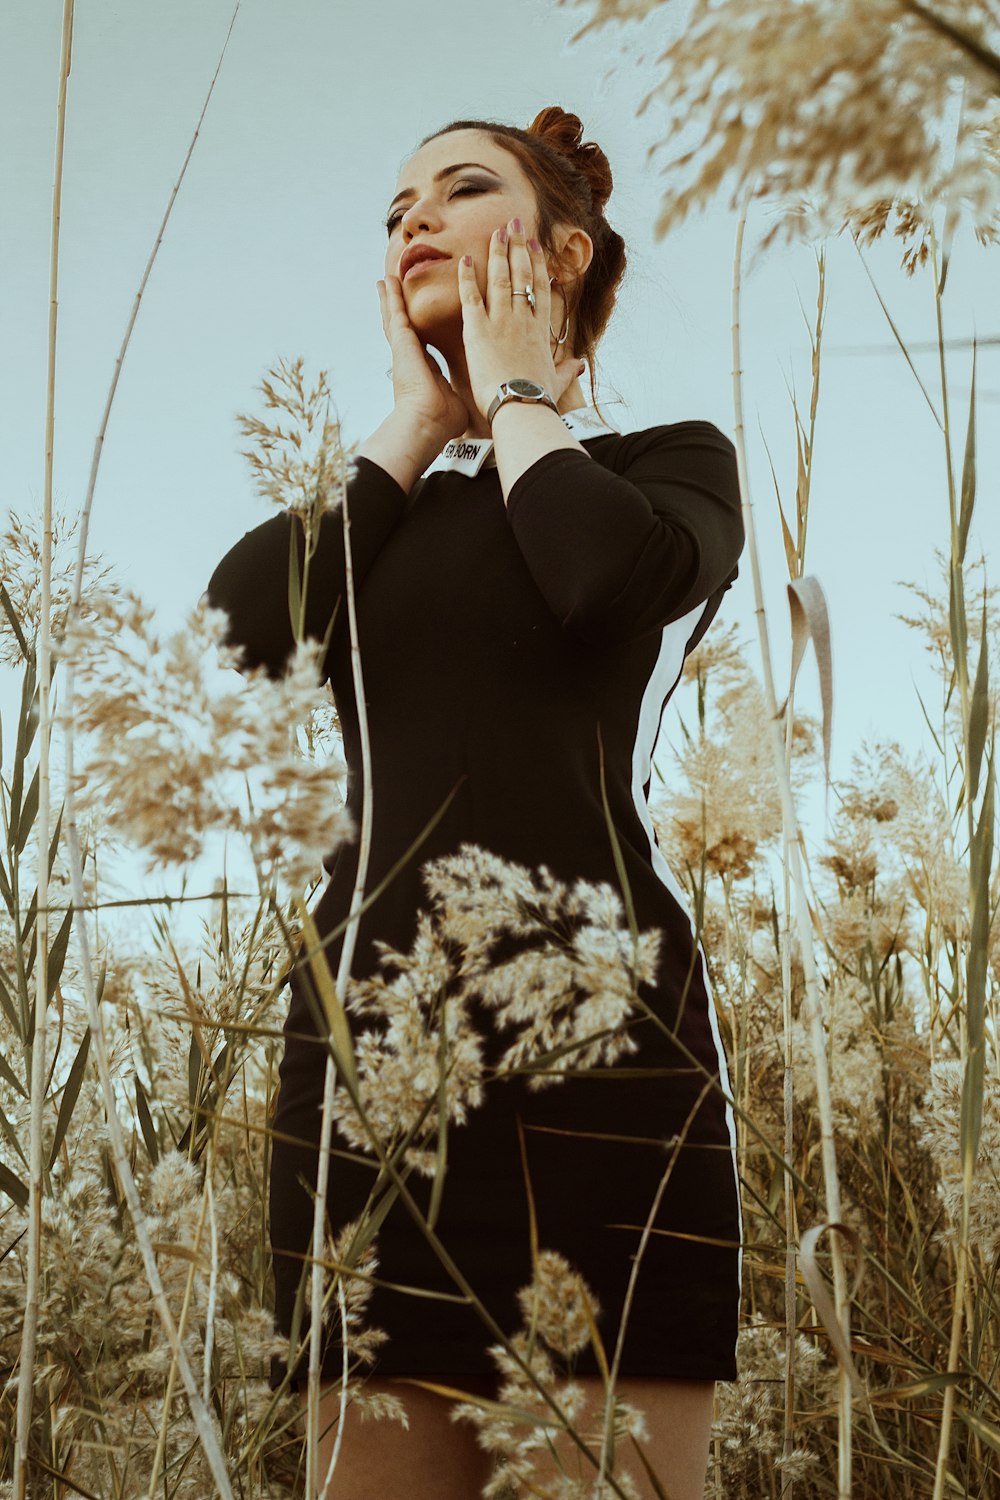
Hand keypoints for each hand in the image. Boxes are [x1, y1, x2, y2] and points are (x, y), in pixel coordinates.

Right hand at [377, 274, 469, 443]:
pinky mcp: (401, 342)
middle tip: (393, 291)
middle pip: (403, 327)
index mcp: (423, 371)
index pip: (421, 345)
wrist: (426, 423)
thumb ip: (459, 394)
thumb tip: (469, 400)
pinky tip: (388, 281)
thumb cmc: (441, 421)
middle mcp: (410, 358)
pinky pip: (395, 312)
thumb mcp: (455, 402)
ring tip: (386, 281)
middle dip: (398, 309)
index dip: (418, 332)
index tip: (418, 322)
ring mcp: (403, 349)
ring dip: (390, 298)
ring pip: (395, 317)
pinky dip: (391, 296)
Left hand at [458, 218, 582, 421]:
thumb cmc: (538, 399)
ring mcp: (502, 321)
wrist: (521, 406)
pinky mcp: (479, 330)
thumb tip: (580, 366)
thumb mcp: (556, 382)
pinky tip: (464, 259)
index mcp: (540, 331)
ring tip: (496, 230)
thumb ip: (567, 371)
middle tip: (515, 224)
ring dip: (498, 251)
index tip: (536, 245)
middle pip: (522, 274)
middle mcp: (523, 319)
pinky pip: (471, 297)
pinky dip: (467, 278)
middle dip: (519, 246)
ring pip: (500, 278)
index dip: (539, 264)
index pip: (541, 289)